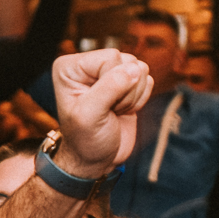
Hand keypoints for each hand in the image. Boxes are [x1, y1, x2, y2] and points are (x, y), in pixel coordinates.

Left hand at [49, 49, 147, 179]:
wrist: (96, 160)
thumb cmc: (85, 141)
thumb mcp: (90, 116)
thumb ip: (110, 88)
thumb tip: (135, 68)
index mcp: (71, 67)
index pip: (110, 57)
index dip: (113, 83)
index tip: (100, 106)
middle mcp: (89, 65)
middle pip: (127, 61)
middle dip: (124, 91)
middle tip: (108, 111)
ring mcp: (109, 72)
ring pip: (140, 69)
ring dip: (132, 96)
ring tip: (114, 111)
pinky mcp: (126, 83)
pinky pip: (148, 80)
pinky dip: (140, 99)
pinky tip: (123, 110)